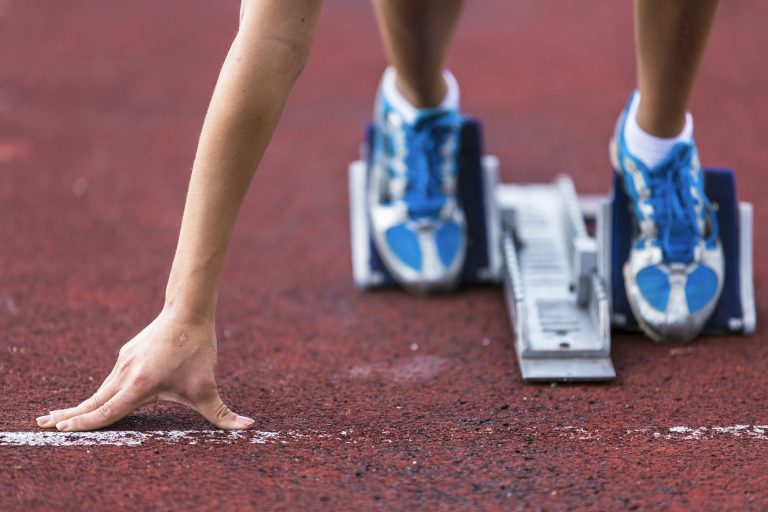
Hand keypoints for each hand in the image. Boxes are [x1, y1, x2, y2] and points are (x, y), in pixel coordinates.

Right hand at [35, 309, 253, 431]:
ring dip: (82, 404)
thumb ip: (223, 413)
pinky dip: (100, 391)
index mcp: (139, 384)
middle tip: (43, 425)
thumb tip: (248, 427)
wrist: (188, 310)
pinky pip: (111, 378)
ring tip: (62, 416)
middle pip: (93, 400)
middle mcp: (125, 373)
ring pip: (101, 389)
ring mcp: (124, 361)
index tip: (62, 429)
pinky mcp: (128, 353)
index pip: (107, 410)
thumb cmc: (197, 350)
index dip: (85, 423)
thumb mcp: (208, 386)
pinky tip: (96, 399)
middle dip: (68, 415)